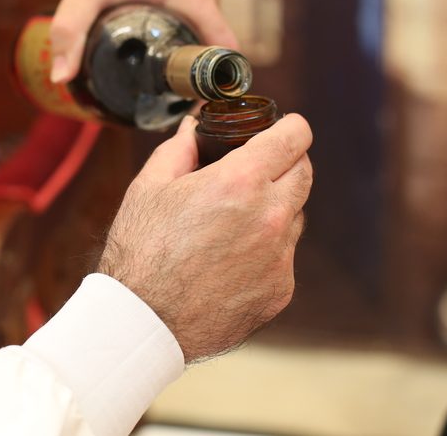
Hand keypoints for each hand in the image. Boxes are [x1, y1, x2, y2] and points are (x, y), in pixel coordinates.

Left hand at [49, 0, 237, 82]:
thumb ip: (71, 31)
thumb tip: (61, 76)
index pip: (224, 51)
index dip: (213, 83)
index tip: (190, 103)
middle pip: (212, 44)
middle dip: (190, 72)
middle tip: (161, 97)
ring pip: (204, 28)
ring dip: (184, 50)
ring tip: (156, 76)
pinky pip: (198, 13)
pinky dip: (182, 30)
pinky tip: (156, 45)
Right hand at [99, 114, 312, 362]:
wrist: (145, 320)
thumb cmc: (141, 251)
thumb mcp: (150, 186)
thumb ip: (180, 148)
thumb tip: (194, 126)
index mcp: (239, 182)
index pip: (294, 137)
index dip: (289, 126)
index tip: (282, 127)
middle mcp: (269, 217)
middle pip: (304, 172)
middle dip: (286, 162)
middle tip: (259, 166)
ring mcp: (279, 257)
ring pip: (294, 215)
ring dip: (275, 207)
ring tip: (233, 219)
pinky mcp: (280, 290)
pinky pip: (284, 256)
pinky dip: (266, 249)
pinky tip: (230, 257)